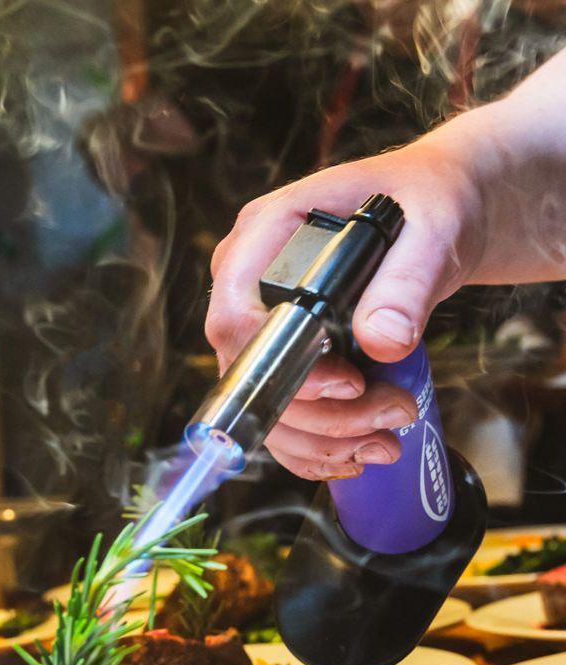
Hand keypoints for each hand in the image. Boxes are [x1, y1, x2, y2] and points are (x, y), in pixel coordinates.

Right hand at [205, 138, 483, 478]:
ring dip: (324, 441)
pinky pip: (281, 421)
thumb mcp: (433, 227)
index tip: (351, 383)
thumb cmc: (429, 201)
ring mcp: (262, 327)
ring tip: (388, 439)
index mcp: (266, 235)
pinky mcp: (284, 359)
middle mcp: (249, 285)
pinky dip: (316, 451)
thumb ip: (408, 279)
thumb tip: (383, 340)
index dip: (280, 366)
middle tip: (395, 414)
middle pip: (250, 377)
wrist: (439, 215)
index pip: (234, 318)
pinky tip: (360, 454)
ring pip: (265, 409)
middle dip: (322, 415)